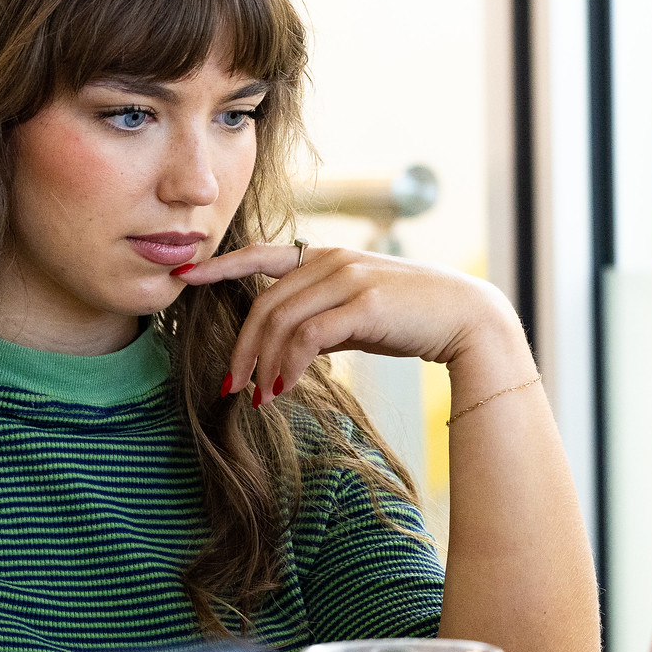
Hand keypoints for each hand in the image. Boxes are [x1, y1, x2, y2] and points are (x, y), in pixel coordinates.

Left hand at [176, 243, 526, 407]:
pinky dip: (288, 365)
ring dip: (263, 365)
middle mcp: (332, 260)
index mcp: (326, 256)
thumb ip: (322, 321)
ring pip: (282, 321)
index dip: (220, 265)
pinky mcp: (363, 303)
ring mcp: (348, 278)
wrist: (466, 320)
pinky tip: (284, 388)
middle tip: (229, 385)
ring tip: (258, 397)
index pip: (261, 254)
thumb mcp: (358, 314)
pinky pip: (308, 336)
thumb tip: (289, 349)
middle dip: (242, 347)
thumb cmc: (412, 319)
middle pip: (265, 303)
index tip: (185, 275)